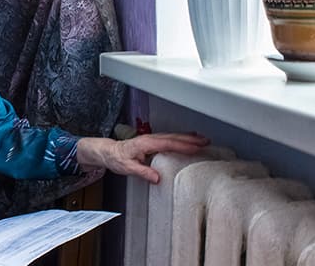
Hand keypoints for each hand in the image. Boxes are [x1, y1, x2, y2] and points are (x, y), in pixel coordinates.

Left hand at [77, 133, 208, 183]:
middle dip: (190, 139)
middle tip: (206, 142)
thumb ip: (142, 172)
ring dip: (188, 137)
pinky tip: (187, 140)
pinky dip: (180, 139)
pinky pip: (169, 139)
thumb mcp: (127, 168)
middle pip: (174, 137)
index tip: (196, 147)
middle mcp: (150, 139)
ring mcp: (152, 139)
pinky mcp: (152, 142)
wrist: (108, 152)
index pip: (168, 143)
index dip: (183, 145)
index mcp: (146, 143)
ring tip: (202, 140)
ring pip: (173, 136)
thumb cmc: (117, 159)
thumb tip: (157, 178)